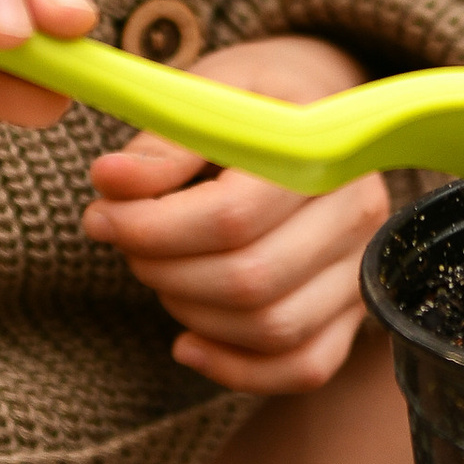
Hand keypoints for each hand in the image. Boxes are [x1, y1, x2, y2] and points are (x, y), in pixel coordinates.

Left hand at [79, 35, 385, 395]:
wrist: (313, 114)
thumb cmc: (253, 102)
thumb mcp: (207, 94)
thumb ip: (162, 141)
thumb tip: (111, 181)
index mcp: (325, 147)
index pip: (233, 216)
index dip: (153, 227)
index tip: (102, 215)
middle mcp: (358, 211)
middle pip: (249, 279)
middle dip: (163, 271)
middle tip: (124, 243)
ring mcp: (360, 268)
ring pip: (271, 328)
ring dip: (192, 314)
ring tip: (158, 273)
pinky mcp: (352, 314)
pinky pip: (302, 367)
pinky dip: (236, 369)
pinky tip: (187, 344)